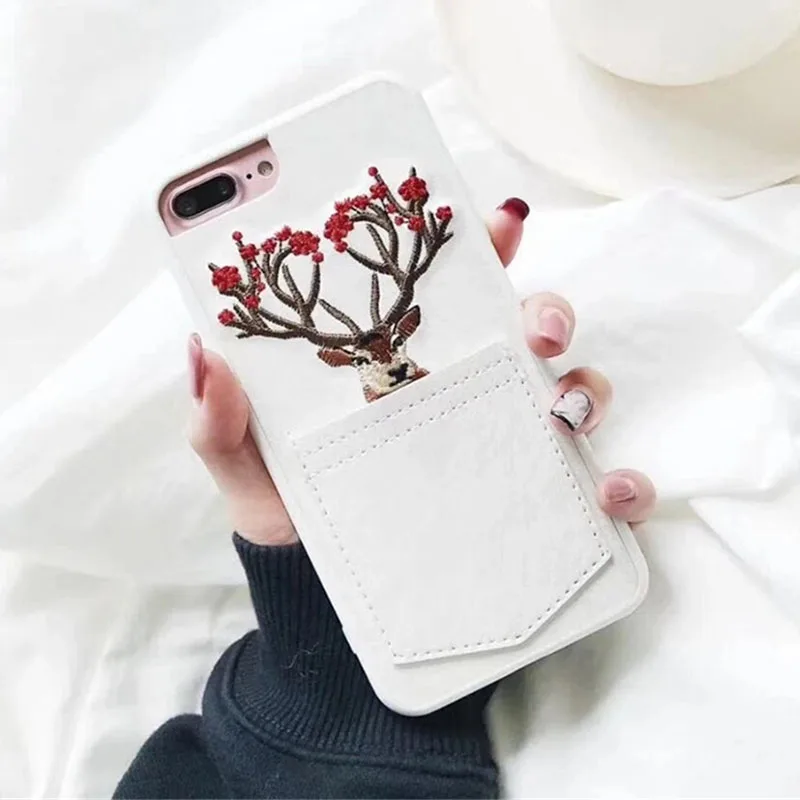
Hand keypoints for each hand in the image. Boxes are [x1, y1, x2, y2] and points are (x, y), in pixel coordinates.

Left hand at [188, 198, 655, 545]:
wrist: (325, 602)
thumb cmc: (295, 518)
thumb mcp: (249, 468)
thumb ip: (223, 420)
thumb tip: (207, 353)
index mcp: (405, 362)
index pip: (450, 291)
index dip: (479, 247)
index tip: (494, 223)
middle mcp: (466, 392)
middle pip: (529, 327)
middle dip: (548, 309)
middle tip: (533, 328)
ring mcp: (508, 446)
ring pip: (577, 390)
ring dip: (590, 388)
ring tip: (564, 412)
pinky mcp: (537, 506)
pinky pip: (599, 488)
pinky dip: (621, 486)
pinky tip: (608, 496)